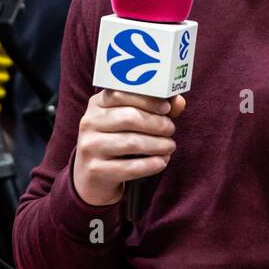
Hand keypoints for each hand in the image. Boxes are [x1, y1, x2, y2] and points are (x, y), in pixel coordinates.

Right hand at [73, 90, 186, 206]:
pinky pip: (129, 167)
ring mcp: (89, 146)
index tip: (166, 108)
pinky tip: (162, 162)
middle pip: (128, 118)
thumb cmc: (117, 140)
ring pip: (131, 143)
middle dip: (156, 124)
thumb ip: (155, 109)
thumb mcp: (130, 121)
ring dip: (158, 145)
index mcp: (97, 104)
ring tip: (170, 146)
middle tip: (171, 129)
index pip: (121, 94)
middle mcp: (89, 122)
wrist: (93, 175)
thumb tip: (179, 102)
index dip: (147, 100)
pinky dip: (150, 165)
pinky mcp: (95, 170)